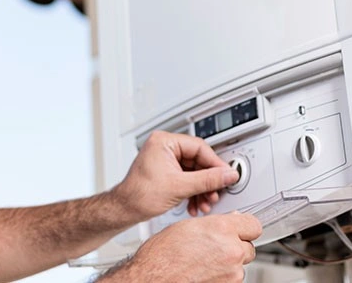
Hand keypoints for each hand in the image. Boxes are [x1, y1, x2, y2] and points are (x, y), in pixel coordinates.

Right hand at [107, 213, 261, 282]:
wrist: (152, 279)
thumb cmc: (162, 255)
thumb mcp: (188, 226)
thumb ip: (215, 224)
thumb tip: (229, 222)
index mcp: (222, 230)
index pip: (253, 224)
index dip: (245, 226)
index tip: (242, 228)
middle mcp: (231, 251)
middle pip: (249, 246)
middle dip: (236, 245)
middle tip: (217, 247)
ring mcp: (232, 273)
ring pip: (240, 265)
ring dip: (229, 263)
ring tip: (205, 262)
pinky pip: (233, 279)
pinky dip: (223, 276)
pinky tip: (204, 272)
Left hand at [111, 131, 238, 219]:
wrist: (124, 210)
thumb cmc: (139, 195)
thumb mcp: (180, 187)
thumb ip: (208, 180)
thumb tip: (228, 175)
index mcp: (164, 141)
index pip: (200, 148)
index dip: (216, 164)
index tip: (227, 175)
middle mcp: (165, 147)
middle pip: (198, 161)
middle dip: (208, 181)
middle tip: (216, 193)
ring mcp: (165, 159)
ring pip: (194, 172)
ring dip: (202, 189)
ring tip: (205, 203)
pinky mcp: (166, 172)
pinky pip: (187, 178)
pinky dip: (193, 192)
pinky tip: (196, 204)